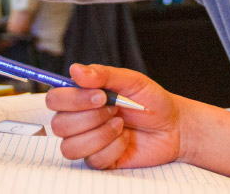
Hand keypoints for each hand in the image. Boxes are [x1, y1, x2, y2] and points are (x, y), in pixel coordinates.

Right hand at [46, 64, 184, 169]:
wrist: (173, 126)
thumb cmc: (151, 101)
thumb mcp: (131, 80)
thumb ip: (103, 74)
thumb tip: (74, 70)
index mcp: (82, 97)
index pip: (55, 99)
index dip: (72, 99)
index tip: (100, 96)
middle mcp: (79, 120)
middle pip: (58, 125)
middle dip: (90, 118)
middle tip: (115, 110)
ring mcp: (87, 142)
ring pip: (70, 147)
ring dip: (99, 135)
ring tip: (120, 125)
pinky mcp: (99, 160)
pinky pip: (92, 160)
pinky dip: (112, 148)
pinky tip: (125, 140)